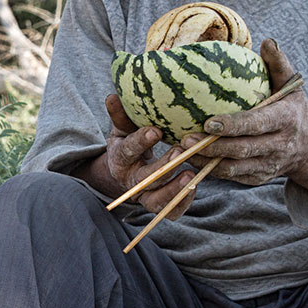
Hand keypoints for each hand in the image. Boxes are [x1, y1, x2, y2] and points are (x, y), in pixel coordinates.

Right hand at [92, 92, 202, 218]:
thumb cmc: (130, 141)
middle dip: (163, 166)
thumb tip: (112, 96)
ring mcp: (144, 196)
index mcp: (119, 158)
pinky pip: (170, 211)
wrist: (128, 169)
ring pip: (156, 201)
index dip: (140, 142)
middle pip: (145, 178)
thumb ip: (120, 115)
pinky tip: (194, 185)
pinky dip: (182, 202)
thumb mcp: (123, 127)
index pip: (127, 151)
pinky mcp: (158, 206)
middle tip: (181, 151)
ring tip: (192, 174)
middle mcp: (130, 180)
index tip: (156, 131)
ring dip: (174, 189)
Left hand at [182, 40, 307, 195]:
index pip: (257, 124)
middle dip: (212, 147)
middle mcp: (279, 146)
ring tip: (182, 151)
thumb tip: (266, 42)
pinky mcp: (258, 178)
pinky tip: (192, 160)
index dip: (233, 125)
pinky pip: (232, 176)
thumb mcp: (291, 86)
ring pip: (234, 168)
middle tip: (185, 139)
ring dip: (207, 162)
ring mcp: (269, 166)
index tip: (208, 123)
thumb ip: (278, 64)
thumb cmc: (293, 109)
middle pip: (242, 149)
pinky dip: (211, 170)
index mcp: (286, 120)